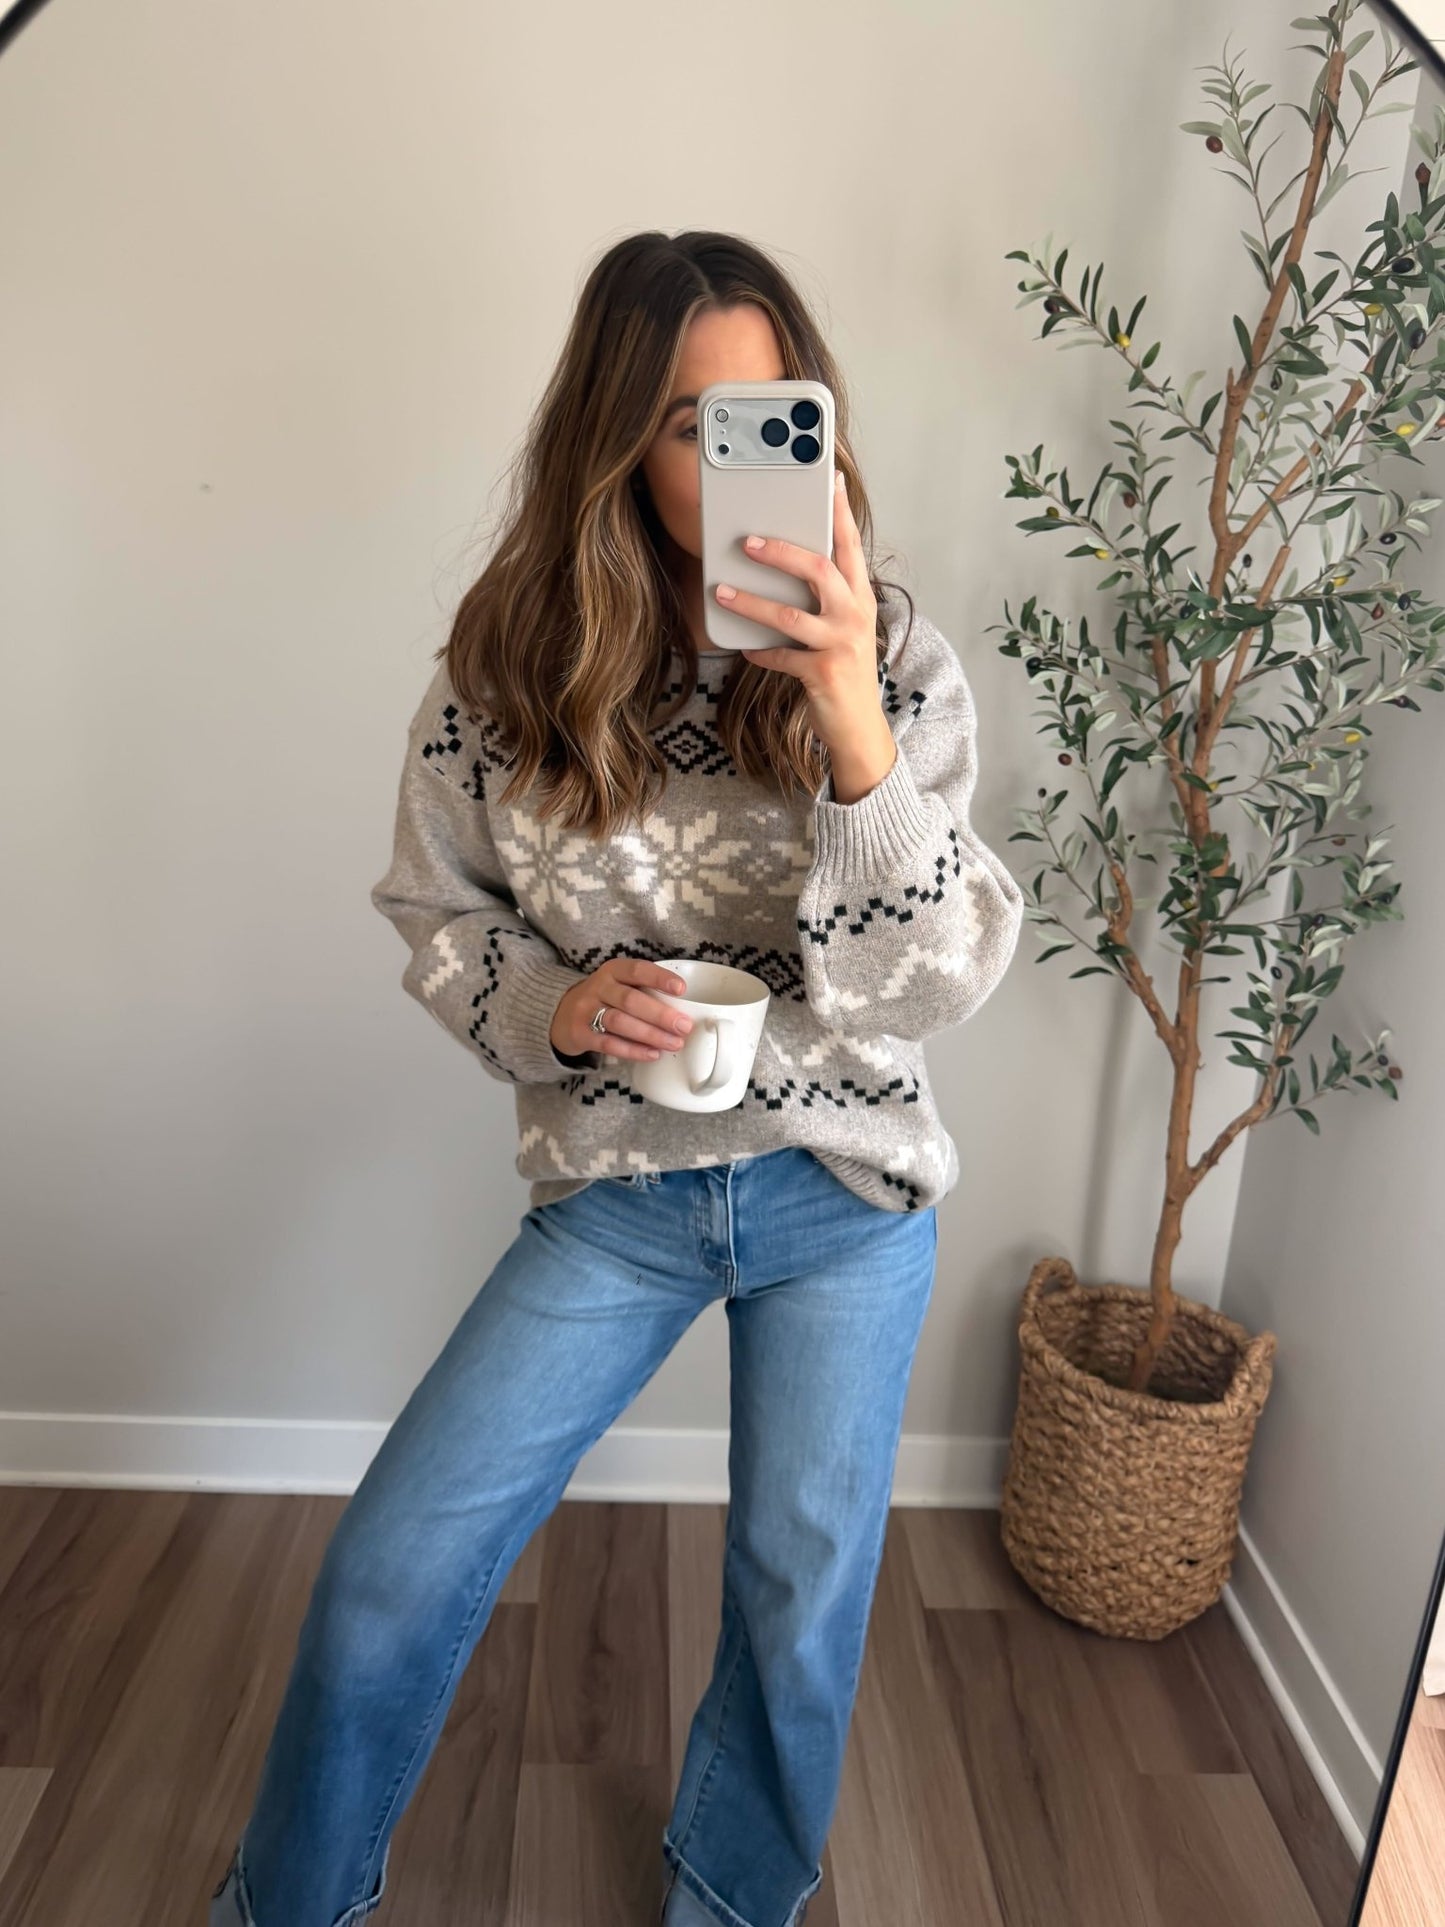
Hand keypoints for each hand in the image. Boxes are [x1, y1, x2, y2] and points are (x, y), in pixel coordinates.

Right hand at [551, 958, 694, 1062]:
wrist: (561, 1014)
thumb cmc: (605, 999)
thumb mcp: (619, 985)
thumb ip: (645, 992)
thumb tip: (686, 1012)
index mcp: (613, 971)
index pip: (637, 969)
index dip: (659, 978)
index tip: (681, 989)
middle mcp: (598, 987)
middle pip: (630, 1000)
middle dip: (660, 1014)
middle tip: (684, 1026)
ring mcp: (586, 1010)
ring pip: (620, 1022)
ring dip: (650, 1034)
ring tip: (673, 1044)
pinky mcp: (580, 1034)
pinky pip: (608, 1043)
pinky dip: (633, 1050)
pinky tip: (652, 1054)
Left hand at [716, 466, 881, 749]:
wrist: (858, 727)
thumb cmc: (844, 670)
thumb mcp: (842, 628)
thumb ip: (823, 599)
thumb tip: (783, 567)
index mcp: (860, 599)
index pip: (850, 547)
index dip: (840, 514)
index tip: (831, 481)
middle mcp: (855, 617)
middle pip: (819, 571)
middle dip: (782, 553)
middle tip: (749, 542)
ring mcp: (841, 645)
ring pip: (791, 616)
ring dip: (752, 603)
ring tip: (722, 591)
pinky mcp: (823, 674)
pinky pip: (781, 657)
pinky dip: (760, 652)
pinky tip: (745, 648)